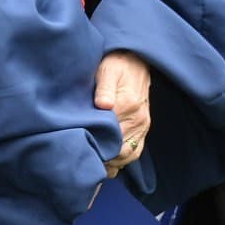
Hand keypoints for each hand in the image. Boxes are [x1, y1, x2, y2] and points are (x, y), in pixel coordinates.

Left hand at [95, 50, 150, 176]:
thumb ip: (104, 87)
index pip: (112, 135)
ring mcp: (143, 125)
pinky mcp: (143, 128)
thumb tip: (103, 104)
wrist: (135, 60)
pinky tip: (108, 162)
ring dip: (113, 162)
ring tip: (94, 164)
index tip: (81, 149)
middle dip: (103, 158)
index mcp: (128, 105)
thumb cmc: (116, 64)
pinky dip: (122, 160)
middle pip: (121, 150)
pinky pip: (135, 151)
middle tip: (83, 160)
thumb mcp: (107, 70)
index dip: (96, 145)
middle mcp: (138, 119)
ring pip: (129, 154)